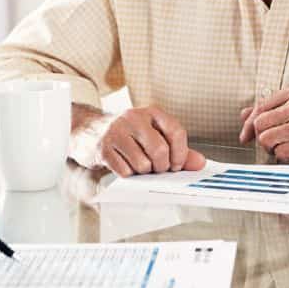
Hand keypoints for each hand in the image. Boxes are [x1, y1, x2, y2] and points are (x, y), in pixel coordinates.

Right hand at [91, 106, 205, 176]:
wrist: (89, 131)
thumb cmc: (127, 136)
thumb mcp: (153, 136)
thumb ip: (178, 150)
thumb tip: (199, 163)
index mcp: (151, 113)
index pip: (176, 131)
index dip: (181, 153)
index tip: (177, 165)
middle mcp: (134, 118)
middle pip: (160, 151)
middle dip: (161, 167)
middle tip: (156, 169)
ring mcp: (117, 132)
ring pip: (142, 164)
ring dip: (143, 172)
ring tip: (138, 165)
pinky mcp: (103, 148)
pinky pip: (125, 171)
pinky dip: (128, 174)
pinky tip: (124, 165)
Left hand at [238, 83, 288, 160]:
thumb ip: (272, 105)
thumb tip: (244, 114)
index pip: (261, 106)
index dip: (249, 122)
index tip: (245, 133)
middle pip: (260, 123)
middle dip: (259, 135)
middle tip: (266, 139)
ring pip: (267, 138)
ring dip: (269, 146)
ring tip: (277, 145)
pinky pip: (281, 151)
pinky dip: (280, 154)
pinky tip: (287, 150)